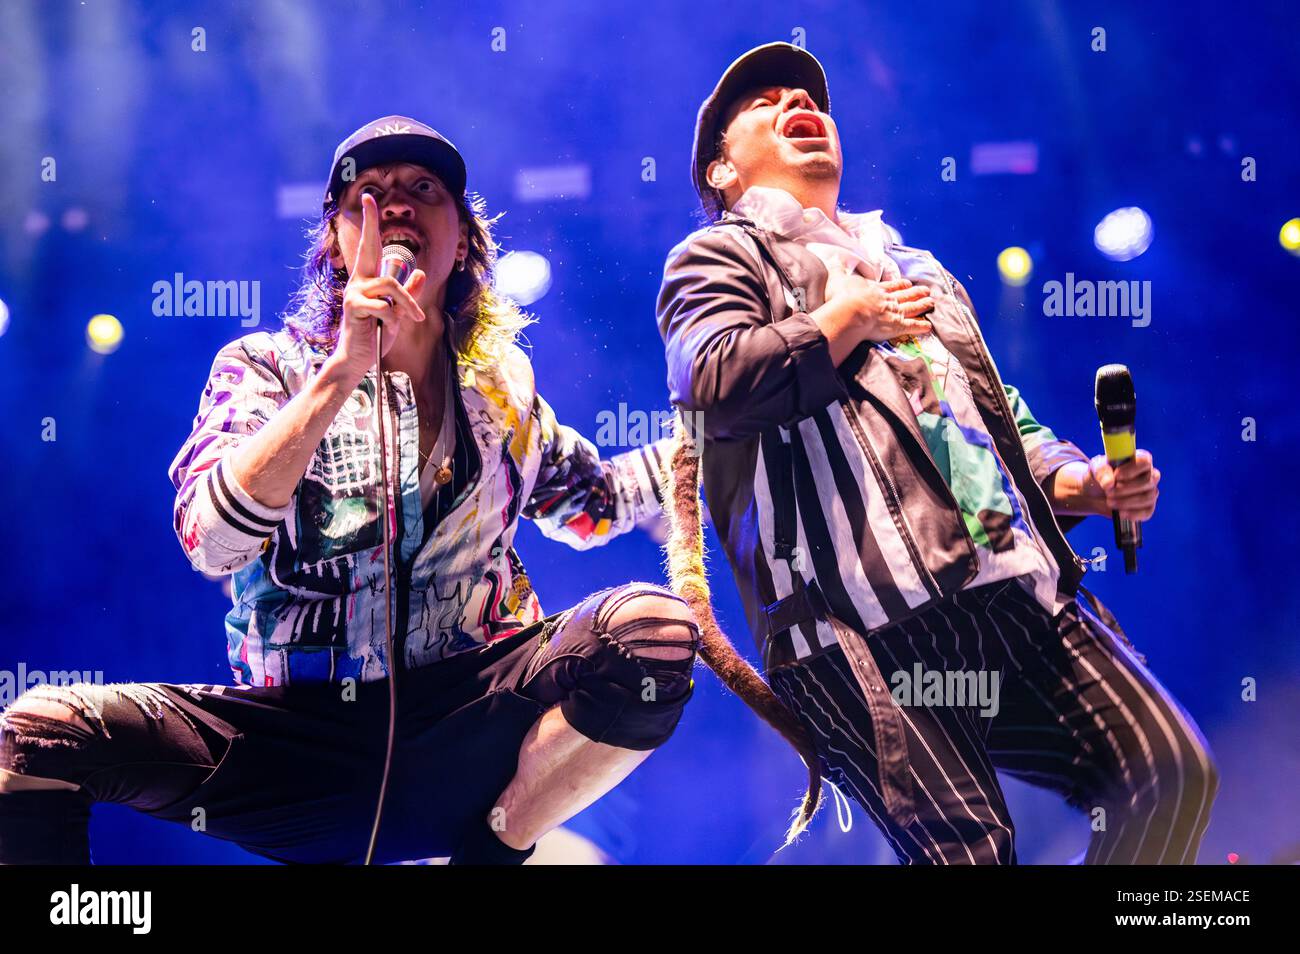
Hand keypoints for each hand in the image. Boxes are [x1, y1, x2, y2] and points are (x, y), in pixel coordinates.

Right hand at [329, 193, 426, 383]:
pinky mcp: (354, 307)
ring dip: (407, 303)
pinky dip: (394, 318)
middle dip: (369, 222)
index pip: (370, 246)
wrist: (357, 359)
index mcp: (367, 280)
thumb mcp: (397, 313)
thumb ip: (408, 294)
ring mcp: (354, 293)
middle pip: (369, 247)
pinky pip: (385, 306)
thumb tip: (420, 273)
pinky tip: (390, 327)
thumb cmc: (375, 336)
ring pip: (391, 285)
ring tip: (413, 318)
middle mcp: (358, 281)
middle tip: (369, 198)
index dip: (370, 223)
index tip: (368, 199)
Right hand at [824, 263, 933, 342]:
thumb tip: (834, 258)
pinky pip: (912, 326)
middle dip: (915, 293)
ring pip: (911, 308)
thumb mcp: (837, 278)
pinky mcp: (897, 325)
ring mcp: (893, 312)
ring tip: (931, 302)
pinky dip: (921, 326)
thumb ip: (837, 268)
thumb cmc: (842, 297)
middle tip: (926, 290)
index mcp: (874, 289)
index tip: (906, 283)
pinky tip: (929, 326)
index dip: (899, 285)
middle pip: (904, 295)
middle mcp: (887, 299)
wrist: (850, 312)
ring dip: (922, 305)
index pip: (890, 286)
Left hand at [1084, 449, 1160, 520]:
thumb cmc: (1100, 475)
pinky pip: (1147, 511)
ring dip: (1127, 502)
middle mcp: (1149, 474)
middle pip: (1149, 481)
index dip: (1132, 469)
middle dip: (1126, 489)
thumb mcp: (1095, 468)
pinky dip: (1133, 513)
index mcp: (1138, 459)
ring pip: (1148, 497)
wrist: (1095, 493)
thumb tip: (1109, 483)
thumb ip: (1101, 471)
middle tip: (1108, 492)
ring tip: (1109, 502)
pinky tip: (1120, 513)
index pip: (1145, 461)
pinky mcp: (1147, 506)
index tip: (1117, 476)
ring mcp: (1150, 491)